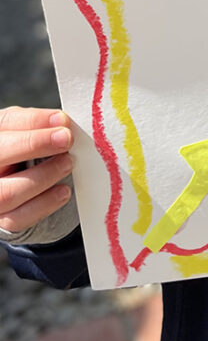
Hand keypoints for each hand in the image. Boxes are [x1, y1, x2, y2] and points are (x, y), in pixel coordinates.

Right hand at [0, 107, 72, 233]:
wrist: (11, 180)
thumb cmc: (17, 149)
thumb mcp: (20, 129)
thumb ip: (36, 123)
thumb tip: (60, 121)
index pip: (5, 124)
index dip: (33, 122)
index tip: (62, 121)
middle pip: (0, 154)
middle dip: (35, 144)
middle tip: (66, 139)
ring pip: (8, 192)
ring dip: (44, 176)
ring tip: (67, 163)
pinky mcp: (1, 219)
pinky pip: (19, 218)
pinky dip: (45, 204)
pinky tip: (63, 191)